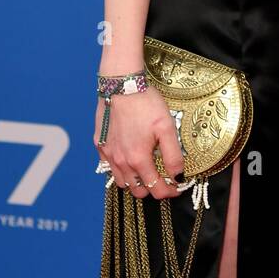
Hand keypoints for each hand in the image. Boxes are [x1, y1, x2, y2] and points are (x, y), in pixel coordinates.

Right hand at [93, 85, 184, 199]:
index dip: (169, 192)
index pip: (155, 189)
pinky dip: (119, 170)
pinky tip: (128, 159)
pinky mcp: (100, 144)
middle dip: (152, 190)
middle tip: (163, 180)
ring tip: (146, 172)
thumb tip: (178, 176)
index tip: (177, 188)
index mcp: (138, 159)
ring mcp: (108, 154)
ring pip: (121, 181)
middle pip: (137, 190)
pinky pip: (108, 166)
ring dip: (135, 183)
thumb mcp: (167, 127)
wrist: (122, 85)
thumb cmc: (145, 103)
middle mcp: (120, 161)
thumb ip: (173, 155)